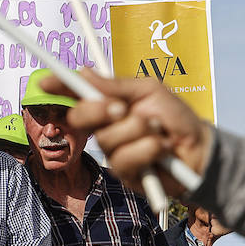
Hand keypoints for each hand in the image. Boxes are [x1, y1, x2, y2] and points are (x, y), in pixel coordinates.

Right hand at [45, 71, 212, 197]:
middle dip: (100, 110)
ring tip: (159, 132)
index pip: (77, 94)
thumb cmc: (176, 118)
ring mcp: (113, 151)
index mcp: (109, 104)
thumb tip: (84, 72)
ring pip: (108, 137)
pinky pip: (125, 158)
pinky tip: (162, 151)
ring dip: (139, 131)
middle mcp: (106, 127)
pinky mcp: (124, 173)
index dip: (59, 87)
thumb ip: (116, 86)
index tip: (45, 82)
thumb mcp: (149, 91)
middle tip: (123, 108)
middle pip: (81, 116)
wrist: (200, 151)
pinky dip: (148, 150)